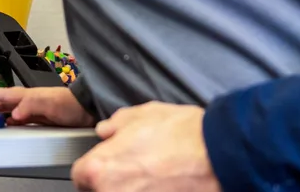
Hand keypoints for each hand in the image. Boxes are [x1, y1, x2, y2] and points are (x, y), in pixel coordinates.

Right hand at [0, 87, 95, 126]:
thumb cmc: (71, 103)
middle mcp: (28, 101)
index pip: (3, 94)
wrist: (87, 110)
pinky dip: (7, 123)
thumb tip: (13, 113)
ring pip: (8, 112)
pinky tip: (5, 126)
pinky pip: (17, 120)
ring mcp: (32, 110)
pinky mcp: (39, 120)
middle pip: (2, 103)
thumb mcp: (50, 101)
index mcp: (28, 95)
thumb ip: (30, 105)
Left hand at [70, 102, 220, 191]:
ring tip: (154, 179)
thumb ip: (115, 124)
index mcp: (98, 169)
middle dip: (114, 182)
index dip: (94, 168)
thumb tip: (106, 132)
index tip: (107, 165)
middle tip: (136, 170)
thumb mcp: (142, 114)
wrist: (219, 154)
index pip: (80, 176)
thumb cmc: (182, 134)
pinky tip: (165, 186)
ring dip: (132, 190)